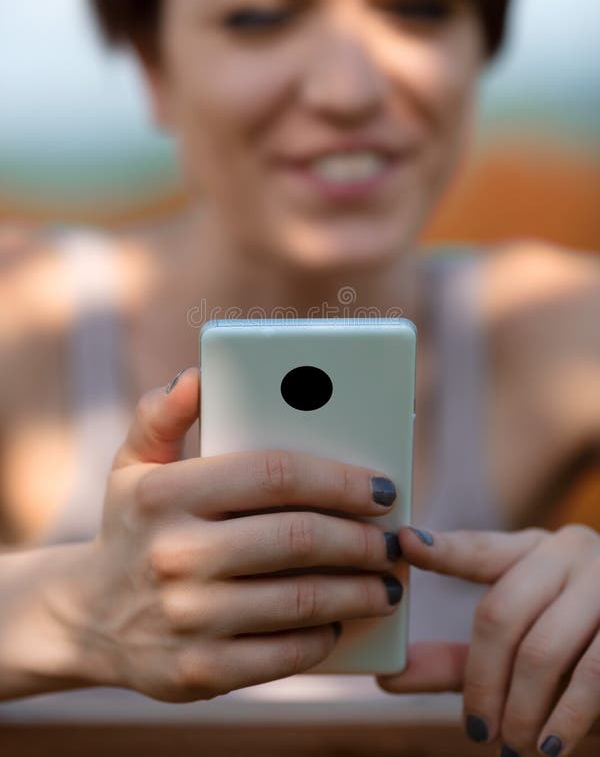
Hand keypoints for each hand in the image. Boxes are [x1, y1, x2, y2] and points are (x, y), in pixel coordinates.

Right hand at [67, 367, 404, 701]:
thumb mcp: (134, 464)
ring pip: (302, 600)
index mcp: (165, 494)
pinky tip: (341, 622)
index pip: (274, 475)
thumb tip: (196, 375)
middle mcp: (174, 555)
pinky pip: (284, 654)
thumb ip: (164, 415)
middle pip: (299, 539)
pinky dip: (325, 637)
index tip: (383, 488)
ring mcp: (186, 619)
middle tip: (395, 540)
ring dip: (360, 591)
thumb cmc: (133, 526)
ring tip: (389, 582)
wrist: (88, 617)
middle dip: (363, 540)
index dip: (339, 479)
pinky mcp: (198, 673)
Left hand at [377, 525, 599, 755]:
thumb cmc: (575, 649)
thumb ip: (458, 661)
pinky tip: (549, 746)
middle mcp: (568, 553)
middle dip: (483, 681)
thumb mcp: (518, 647)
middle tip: (477, 730)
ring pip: (542, 650)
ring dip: (521, 710)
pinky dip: (565, 718)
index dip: (443, 549)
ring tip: (513, 747)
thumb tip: (387, 678)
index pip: (480, 550)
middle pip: (500, 612)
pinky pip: (593, 675)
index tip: (406, 542)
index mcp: (532, 550)